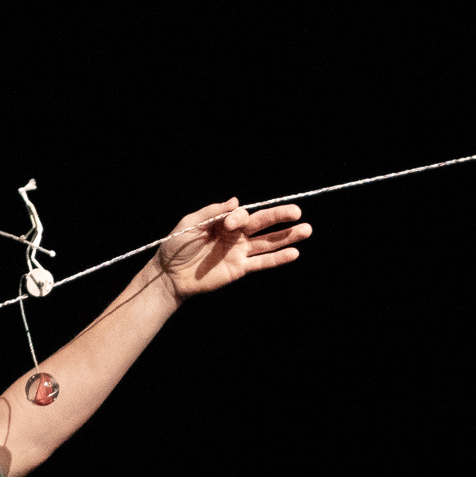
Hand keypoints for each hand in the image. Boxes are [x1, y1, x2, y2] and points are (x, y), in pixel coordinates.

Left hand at [157, 198, 310, 299]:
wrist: (169, 275)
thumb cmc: (176, 246)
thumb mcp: (190, 224)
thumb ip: (212, 212)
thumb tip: (236, 201)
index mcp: (224, 221)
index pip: (242, 215)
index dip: (240, 217)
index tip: (229, 225)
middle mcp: (236, 235)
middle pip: (262, 223)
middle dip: (279, 216)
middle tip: (297, 211)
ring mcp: (239, 252)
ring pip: (268, 242)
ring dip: (287, 237)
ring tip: (307, 230)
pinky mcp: (239, 269)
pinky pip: (262, 263)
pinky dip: (278, 259)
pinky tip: (294, 253)